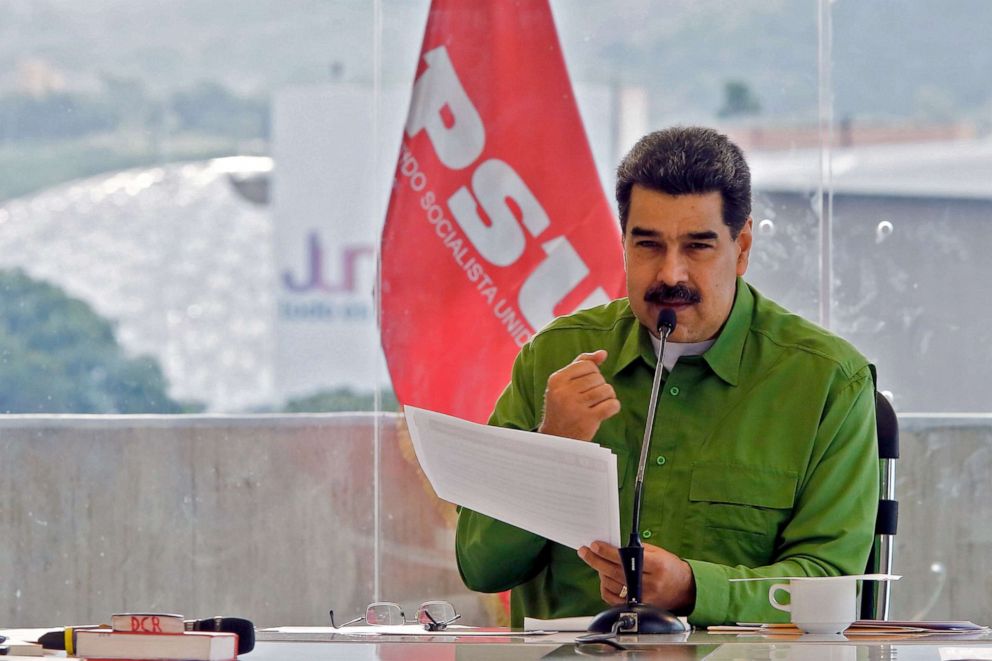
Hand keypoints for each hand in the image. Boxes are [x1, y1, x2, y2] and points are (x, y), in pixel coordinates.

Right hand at [538, 350, 619, 440]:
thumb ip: (581, 365)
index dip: (593, 373)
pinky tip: (605, 411)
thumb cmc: (562, 407)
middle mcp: (564, 392)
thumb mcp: (564, 384)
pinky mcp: (588, 420)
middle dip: (600, 385)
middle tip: (591, 397)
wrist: (556, 437)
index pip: (587, 365)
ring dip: (607, 396)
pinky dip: (613, 407)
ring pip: (606, 390)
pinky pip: (612, 405)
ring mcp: (576, 406)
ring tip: (599, 403)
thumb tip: (602, 354)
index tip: (587, 384)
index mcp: (556, 380)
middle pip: (598, 377)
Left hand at [578, 541, 695, 613]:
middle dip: (596, 560)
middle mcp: (650, 584)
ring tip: (596, 562)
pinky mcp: (637, 607)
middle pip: (615, 572)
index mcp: (656, 566)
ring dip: (600, 572)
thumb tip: (611, 546)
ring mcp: (643, 598)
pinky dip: (605, 587)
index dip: (608, 552)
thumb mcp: (657, 553)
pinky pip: (613, 599)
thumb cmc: (669, 568)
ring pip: (612, 585)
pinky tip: (604, 578)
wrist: (683, 589)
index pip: (626, 558)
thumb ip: (635, 549)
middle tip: (585, 552)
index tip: (595, 545)